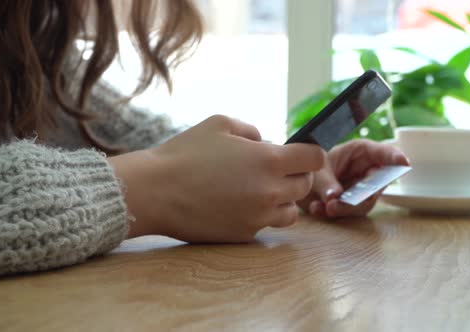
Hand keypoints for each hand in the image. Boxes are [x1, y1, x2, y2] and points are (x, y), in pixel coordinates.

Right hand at [109, 115, 323, 242]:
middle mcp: (270, 191)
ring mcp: (258, 217)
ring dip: (282, 200)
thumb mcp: (220, 124)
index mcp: (269, 160)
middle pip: (305, 186)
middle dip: (294, 176)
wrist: (155, 191)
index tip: (298, 154)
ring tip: (258, 191)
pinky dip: (258, 216)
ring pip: (291, 212)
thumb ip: (252, 132)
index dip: (310, 154)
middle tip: (272, 170)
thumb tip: (265, 143)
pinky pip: (265, 226)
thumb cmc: (185, 153)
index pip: (315, 159)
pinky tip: (237, 205)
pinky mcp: (243, 235)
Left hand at [297, 139, 407, 217]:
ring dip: (345, 208)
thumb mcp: (316, 170)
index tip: (404, 163)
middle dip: (362, 196)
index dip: (395, 157)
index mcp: (362, 152)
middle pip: (378, 185)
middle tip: (340, 202)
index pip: (384, 153)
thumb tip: (335, 198)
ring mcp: (362, 190)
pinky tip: (316, 208)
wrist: (298, 182)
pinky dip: (331, 214)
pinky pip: (350, 214)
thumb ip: (325, 182)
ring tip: (326, 207)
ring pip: (365, 203)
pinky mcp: (353, 205)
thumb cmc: (312, 166)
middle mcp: (366, 172)